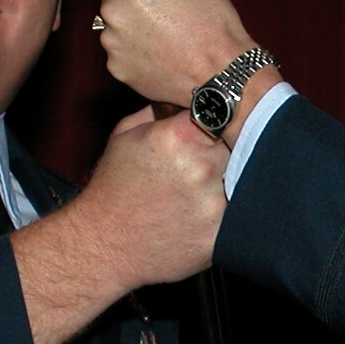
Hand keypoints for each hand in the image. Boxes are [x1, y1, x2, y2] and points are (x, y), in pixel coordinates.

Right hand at [78, 107, 228, 288]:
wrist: (103, 245)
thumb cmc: (112, 188)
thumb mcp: (125, 136)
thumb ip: (159, 111)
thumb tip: (186, 98)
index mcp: (178, 137)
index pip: (220, 111)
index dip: (217, 120)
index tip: (212, 128)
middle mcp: (200, 168)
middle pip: (237, 145)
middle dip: (225, 150)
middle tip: (206, 162)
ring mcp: (213, 204)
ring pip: (241, 180)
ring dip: (228, 181)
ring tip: (198, 190)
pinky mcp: (219, 235)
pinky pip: (236, 214)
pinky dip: (225, 212)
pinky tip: (200, 213)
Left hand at [96, 0, 261, 105]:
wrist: (218, 72)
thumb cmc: (210, 20)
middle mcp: (112, 9)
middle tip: (161, 8)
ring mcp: (112, 41)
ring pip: (115, 24)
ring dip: (131, 25)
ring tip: (163, 34)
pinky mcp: (117, 67)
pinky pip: (120, 52)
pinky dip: (134, 51)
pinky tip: (160, 53)